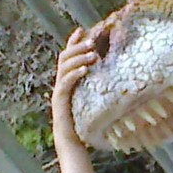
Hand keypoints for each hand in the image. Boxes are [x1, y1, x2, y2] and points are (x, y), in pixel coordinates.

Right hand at [52, 27, 96, 149]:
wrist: (72, 142)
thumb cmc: (84, 122)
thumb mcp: (92, 99)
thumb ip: (96, 86)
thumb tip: (114, 74)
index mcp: (67, 81)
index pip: (67, 56)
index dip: (73, 42)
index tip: (81, 29)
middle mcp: (60, 83)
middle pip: (64, 57)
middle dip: (77, 46)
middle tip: (92, 40)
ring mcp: (59, 92)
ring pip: (64, 67)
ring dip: (79, 58)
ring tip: (93, 53)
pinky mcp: (60, 101)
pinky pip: (65, 83)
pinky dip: (75, 74)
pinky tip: (86, 69)